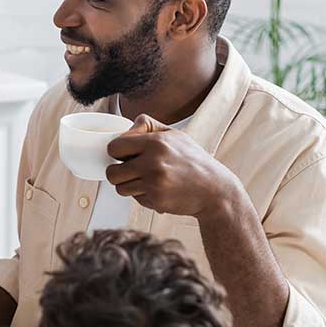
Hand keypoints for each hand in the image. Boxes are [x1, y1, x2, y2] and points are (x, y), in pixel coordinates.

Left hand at [106, 115, 242, 216]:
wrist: (214, 189)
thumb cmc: (192, 161)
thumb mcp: (175, 135)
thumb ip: (148, 126)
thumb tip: (126, 128)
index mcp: (156, 142)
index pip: (114, 147)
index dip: (117, 152)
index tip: (126, 155)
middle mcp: (154, 162)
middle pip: (111, 172)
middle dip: (118, 173)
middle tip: (132, 171)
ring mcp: (154, 183)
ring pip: (120, 188)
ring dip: (129, 186)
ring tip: (146, 181)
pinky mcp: (156, 200)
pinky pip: (135, 199)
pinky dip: (142, 196)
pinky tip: (158, 190)